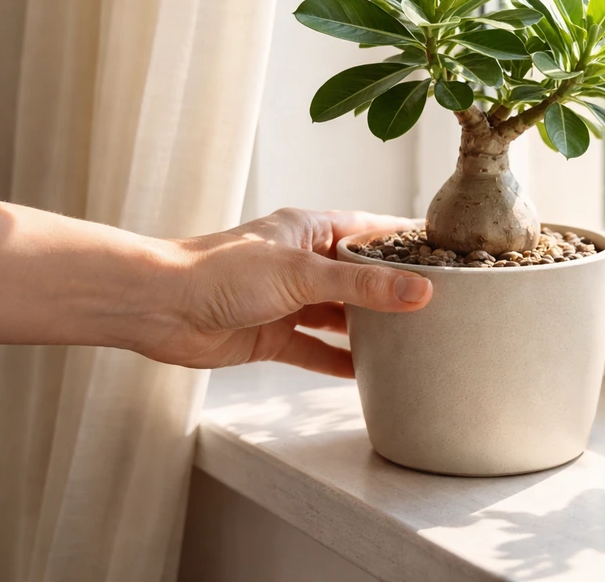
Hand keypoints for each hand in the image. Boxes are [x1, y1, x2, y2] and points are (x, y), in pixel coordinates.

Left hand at [137, 209, 431, 376]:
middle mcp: (301, 263)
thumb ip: (361, 285)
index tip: (445, 252)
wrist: (159, 307)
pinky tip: (367, 373)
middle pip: (359, 276)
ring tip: (413, 340)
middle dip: (393, 290)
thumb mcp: (301, 273)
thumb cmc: (220, 272)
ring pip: (340, 315)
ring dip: (369, 328)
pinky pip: (316, 349)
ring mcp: (287, 300)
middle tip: (438, 304)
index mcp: (309, 230)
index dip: (405, 240)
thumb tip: (420, 291)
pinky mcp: (272, 335)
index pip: (370, 230)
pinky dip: (339, 361)